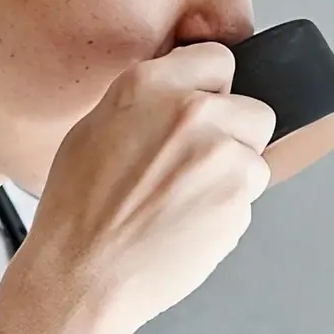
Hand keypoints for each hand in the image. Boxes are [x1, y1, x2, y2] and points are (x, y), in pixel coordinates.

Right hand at [23, 42, 274, 333]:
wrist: (82, 275)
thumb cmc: (78, 210)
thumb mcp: (95, 127)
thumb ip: (146, 100)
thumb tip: (180, 95)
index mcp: (148, 85)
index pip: (218, 59)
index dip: (213, 89)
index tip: (205, 108)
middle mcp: (190, 111)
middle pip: (254, 110)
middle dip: (234, 135)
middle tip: (193, 164)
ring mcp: (219, 155)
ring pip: (255, 158)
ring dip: (232, 177)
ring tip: (183, 201)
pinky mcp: (238, 200)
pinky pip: (248, 198)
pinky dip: (226, 211)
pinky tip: (185, 223)